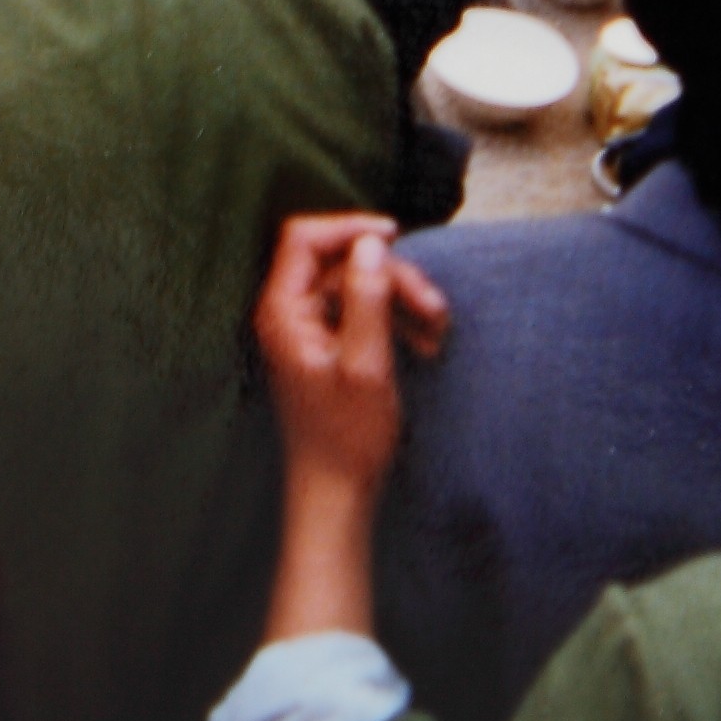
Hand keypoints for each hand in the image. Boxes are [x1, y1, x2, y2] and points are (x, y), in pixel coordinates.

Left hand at [255, 214, 447, 501]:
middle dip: (391, 278)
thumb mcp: (367, 366)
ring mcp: (306, 328)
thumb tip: (371, 243)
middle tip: (436, 309)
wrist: (338, 492)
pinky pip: (361, 312)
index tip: (396, 236)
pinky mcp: (327, 344)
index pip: (304, 238)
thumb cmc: (348, 438)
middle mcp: (288, 312)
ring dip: (401, 300)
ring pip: (356, 286)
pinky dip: (394, 321)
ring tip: (438, 330)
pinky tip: (426, 345)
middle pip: (339, 262)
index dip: (349, 227)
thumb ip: (367, 301)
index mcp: (282, 311)